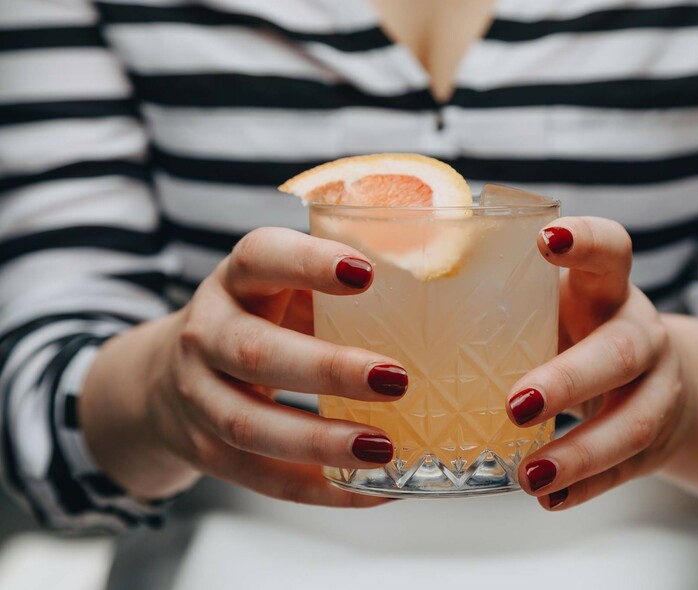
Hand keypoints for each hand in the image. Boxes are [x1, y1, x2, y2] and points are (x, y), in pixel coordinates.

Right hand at [83, 227, 407, 506]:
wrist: (166, 377)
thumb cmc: (257, 323)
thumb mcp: (283, 289)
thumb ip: (338, 286)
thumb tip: (445, 280)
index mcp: (236, 281)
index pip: (261, 257)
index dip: (308, 262)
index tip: (366, 273)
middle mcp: (206, 334)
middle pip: (255, 352)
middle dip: (327, 370)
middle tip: (395, 379)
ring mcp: (198, 397)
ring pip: (251, 425)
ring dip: (321, 442)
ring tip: (385, 448)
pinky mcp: (205, 451)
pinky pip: (263, 479)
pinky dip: (322, 490)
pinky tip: (375, 488)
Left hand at [506, 218, 696, 509]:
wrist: (657, 376)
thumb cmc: (578, 331)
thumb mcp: (552, 304)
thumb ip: (500, 293)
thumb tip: (395, 272)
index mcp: (606, 289)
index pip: (611, 249)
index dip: (586, 241)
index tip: (546, 239)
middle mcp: (640, 333)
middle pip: (619, 352)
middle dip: (568, 381)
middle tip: (515, 405)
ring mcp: (657, 388)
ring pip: (632, 422)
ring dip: (580, 453)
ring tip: (529, 477)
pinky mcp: (658, 440)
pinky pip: (627, 469)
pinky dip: (587, 487)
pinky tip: (550, 498)